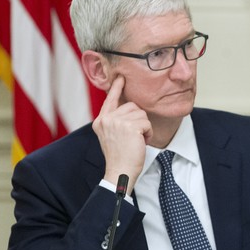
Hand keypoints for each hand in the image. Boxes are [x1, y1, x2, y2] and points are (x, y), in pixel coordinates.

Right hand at [92, 75, 151, 191]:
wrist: (120, 171)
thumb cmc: (119, 156)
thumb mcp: (112, 135)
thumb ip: (116, 120)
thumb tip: (130, 107)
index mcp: (101, 121)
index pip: (110, 100)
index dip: (116, 88)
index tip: (121, 77)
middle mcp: (106, 119)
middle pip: (132, 106)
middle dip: (139, 121)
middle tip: (133, 137)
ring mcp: (117, 122)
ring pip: (142, 114)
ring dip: (144, 127)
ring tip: (136, 140)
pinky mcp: (129, 126)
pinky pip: (147, 122)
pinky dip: (148, 133)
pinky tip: (140, 142)